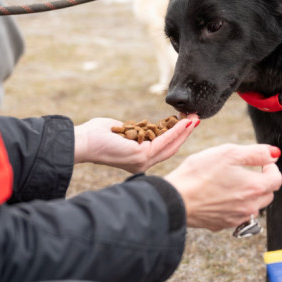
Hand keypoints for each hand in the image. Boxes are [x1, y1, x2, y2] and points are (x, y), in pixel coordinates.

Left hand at [74, 115, 198, 173]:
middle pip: (171, 148)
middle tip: (196, 119)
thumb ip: (137, 130)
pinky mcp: (142, 156)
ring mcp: (143, 161)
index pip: (163, 147)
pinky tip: (184, 122)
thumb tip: (144, 125)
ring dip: (184, 131)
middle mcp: (143, 163)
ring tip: (194, 118)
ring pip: (170, 145)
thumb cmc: (98, 134)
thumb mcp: (124, 131)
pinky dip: (175, 131)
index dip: (177, 135)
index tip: (186, 121)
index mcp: (139, 159)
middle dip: (185, 133)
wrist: (85, 141)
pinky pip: (164, 141)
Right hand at [165, 144, 281, 230]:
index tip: (262, 162)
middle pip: (267, 194)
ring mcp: (237, 219)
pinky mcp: (222, 225)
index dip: (271, 168)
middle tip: (245, 171)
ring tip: (230, 183)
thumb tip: (274, 154)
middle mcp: (250, 207)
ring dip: (248, 195)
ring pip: (252, 206)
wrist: (176, 199)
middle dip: (261, 181)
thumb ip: (256, 153)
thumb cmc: (200, 174)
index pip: (277, 179)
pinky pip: (236, 215)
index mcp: (255, 188)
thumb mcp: (229, 153)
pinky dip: (233, 206)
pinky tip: (219, 196)